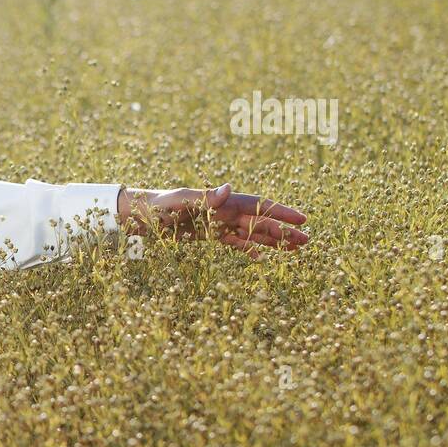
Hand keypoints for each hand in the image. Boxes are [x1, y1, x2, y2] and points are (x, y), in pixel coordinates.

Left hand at [117, 183, 308, 259]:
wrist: (139, 216)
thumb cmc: (157, 205)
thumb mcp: (179, 200)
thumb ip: (204, 196)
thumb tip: (229, 187)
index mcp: (221, 201)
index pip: (258, 206)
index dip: (280, 212)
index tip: (302, 219)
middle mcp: (223, 211)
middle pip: (260, 221)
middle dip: (283, 230)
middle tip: (308, 241)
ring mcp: (217, 224)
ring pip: (251, 233)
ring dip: (272, 241)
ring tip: (295, 249)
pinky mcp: (208, 237)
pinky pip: (233, 243)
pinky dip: (248, 249)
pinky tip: (263, 258)